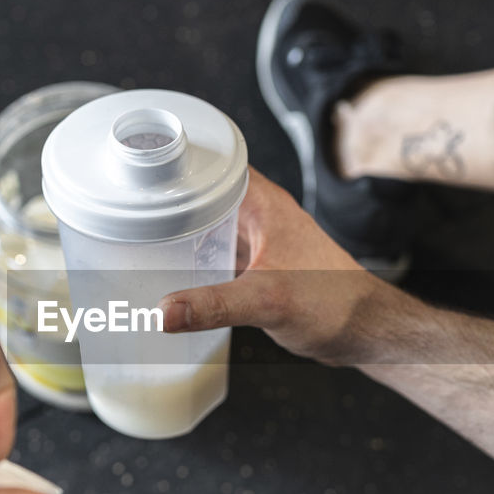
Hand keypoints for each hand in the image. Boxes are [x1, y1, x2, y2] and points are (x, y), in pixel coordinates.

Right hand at [159, 168, 395, 364]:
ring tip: (139, 240)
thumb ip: (214, 305)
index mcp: (264, 205)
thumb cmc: (335, 303)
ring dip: (181, 232)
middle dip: (168, 201)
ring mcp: (260, 241)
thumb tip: (164, 311)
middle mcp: (261, 215)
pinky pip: (218, 254)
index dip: (176, 163)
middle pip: (204, 195)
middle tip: (128, 212)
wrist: (365, 331)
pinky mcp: (260, 267)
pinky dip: (196, 260)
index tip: (140, 169)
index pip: (213, 165)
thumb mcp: (268, 301)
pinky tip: (174, 275)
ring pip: (210, 225)